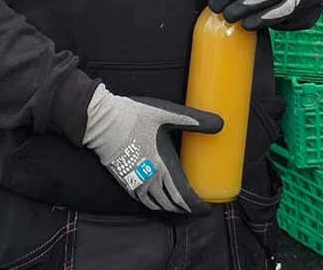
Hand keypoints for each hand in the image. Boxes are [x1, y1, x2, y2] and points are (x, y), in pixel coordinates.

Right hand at [82, 84, 221, 214]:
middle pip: (172, 204)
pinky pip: (143, 199)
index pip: (184, 197)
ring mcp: (135, 182)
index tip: (208, 208)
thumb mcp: (167, 113)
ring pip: (156, 204)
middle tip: (198, 205)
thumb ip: (194, 119)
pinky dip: (155, 203)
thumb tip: (221, 124)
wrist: (101, 121)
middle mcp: (150, 180)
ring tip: (181, 203)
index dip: (198, 206)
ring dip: (171, 207)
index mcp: (163, 167)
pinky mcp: (124, 180)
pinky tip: (157, 196)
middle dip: (187, 208)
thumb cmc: (135, 117)